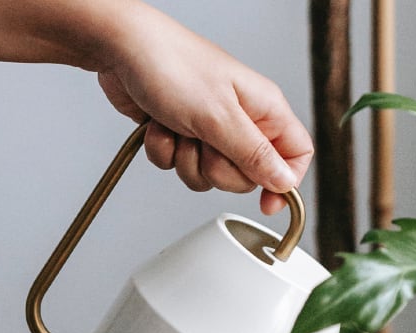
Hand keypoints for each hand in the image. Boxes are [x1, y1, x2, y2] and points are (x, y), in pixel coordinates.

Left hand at [95, 4, 311, 213]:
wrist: (118, 48)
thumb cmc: (172, 65)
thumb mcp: (219, 116)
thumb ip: (255, 155)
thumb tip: (285, 182)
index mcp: (264, 108)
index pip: (296, 154)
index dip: (286, 181)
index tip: (267, 201)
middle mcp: (242, 120)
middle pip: (249, 175)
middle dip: (219, 169)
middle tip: (205, 143)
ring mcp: (211, 128)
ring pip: (211, 175)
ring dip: (187, 160)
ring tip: (179, 128)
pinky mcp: (182, 134)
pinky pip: (180, 166)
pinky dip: (164, 151)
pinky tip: (160, 125)